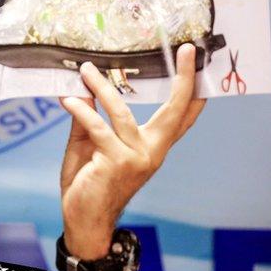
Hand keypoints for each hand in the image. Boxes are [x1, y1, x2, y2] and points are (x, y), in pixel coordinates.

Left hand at [58, 43, 204, 258]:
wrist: (84, 220)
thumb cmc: (88, 183)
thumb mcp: (89, 146)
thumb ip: (91, 119)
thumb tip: (87, 88)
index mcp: (152, 147)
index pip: (181, 118)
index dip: (193, 92)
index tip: (201, 64)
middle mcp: (151, 151)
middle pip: (175, 110)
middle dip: (183, 79)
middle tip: (187, 50)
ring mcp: (137, 157)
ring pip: (122, 112)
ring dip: (102, 88)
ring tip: (86, 70)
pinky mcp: (116, 162)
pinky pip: (97, 127)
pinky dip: (82, 110)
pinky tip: (69, 99)